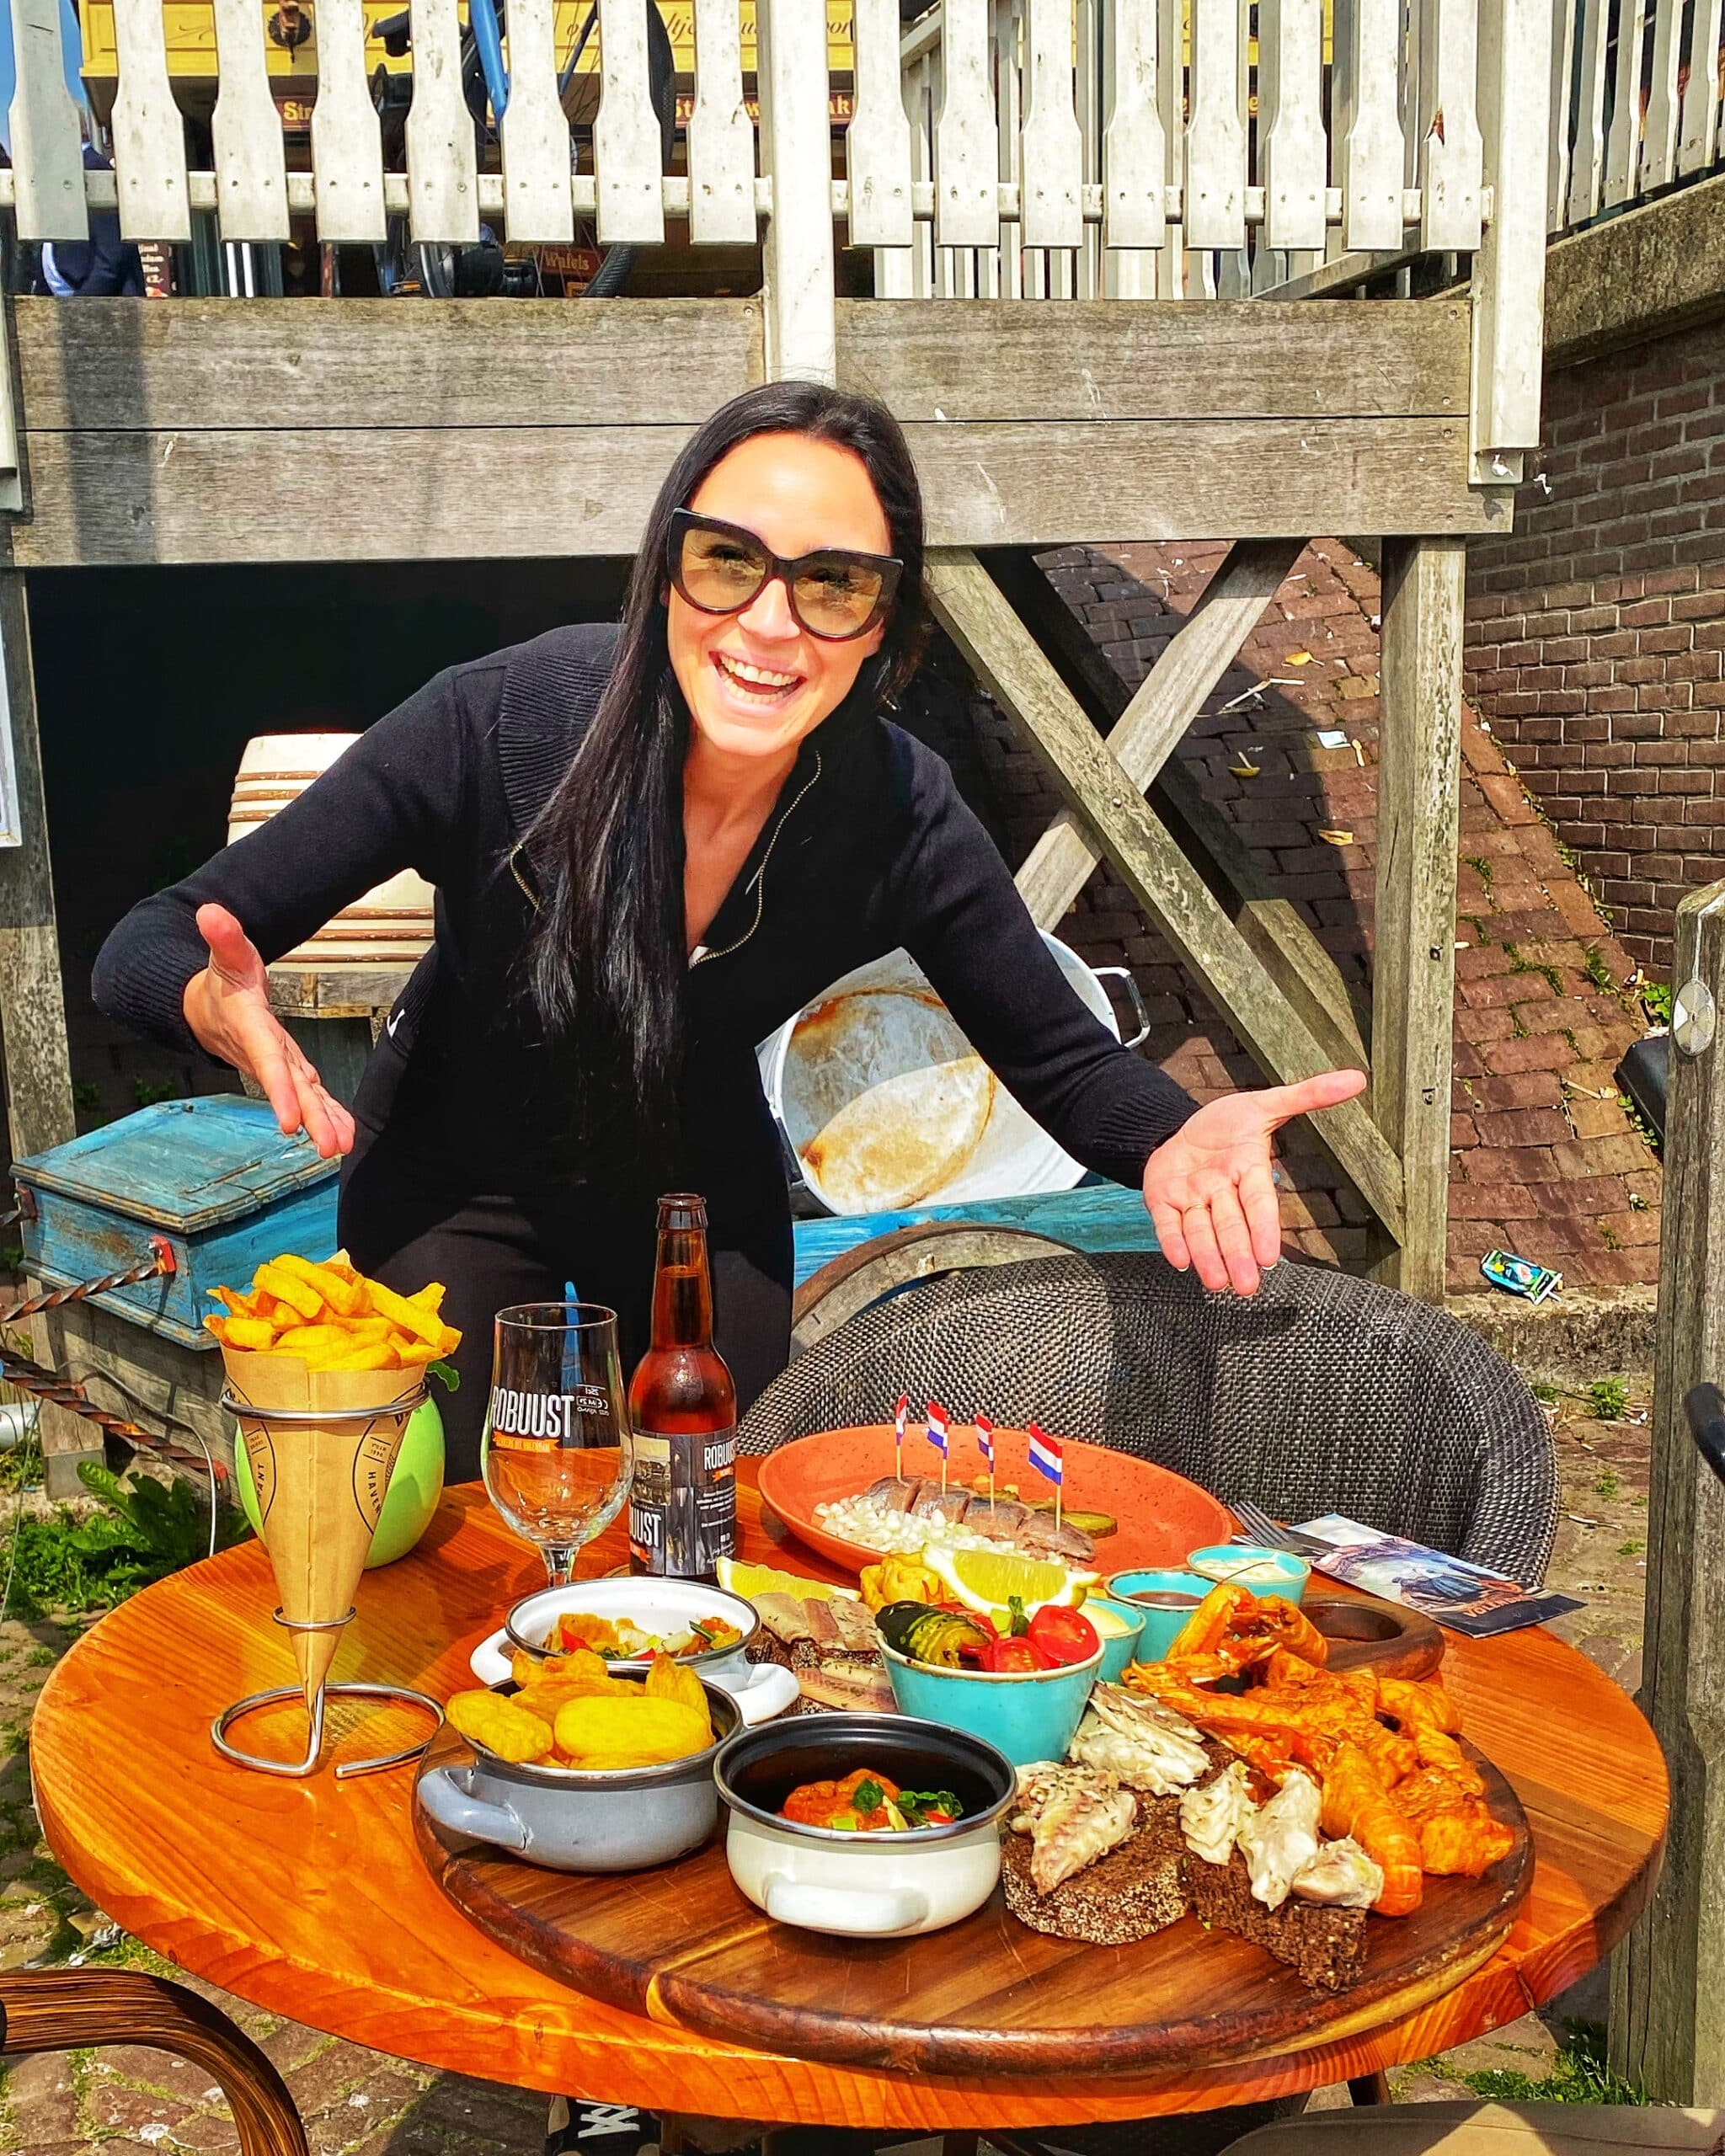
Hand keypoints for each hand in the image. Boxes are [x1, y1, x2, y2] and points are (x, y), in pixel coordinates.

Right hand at [181, 903, 354, 1158]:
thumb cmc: (221, 981)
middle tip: (329, 1146)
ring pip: (304, 1096)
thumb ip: (222, 936)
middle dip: (310, 1118)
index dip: (280, 1093)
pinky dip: (327, 1114)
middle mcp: (265, 1054)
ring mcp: (279, 1064)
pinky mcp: (291, 1067)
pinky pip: (311, 1093)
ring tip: (341, 1148)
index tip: (291, 1123)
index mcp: (251, 1029)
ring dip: (323, 1123)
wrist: (205, 1007)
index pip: (267, 1063)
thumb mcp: (224, 955)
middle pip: (291, 1089)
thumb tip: (210, 912)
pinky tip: (346, 1135)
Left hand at [1142, 1067, 1367, 1296]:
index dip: (1265, 1229)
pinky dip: (1172, 1241)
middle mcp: (1222, 1191)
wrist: (1178, 1127)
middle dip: (1238, 1255)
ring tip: (1216, 1283)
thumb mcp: (1264, 1103)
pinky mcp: (1163, 1201)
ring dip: (1208, 1257)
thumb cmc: (1226, 1124)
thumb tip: (1356, 1079)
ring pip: (1201, 1230)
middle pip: (1231, 1226)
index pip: (1260, 1203)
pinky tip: (1180, 1261)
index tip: (1271, 1258)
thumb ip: (1306, 1095)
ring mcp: (1192, 1198)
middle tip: (1246, 1288)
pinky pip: (1168, 1223)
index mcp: (1249, 1170)